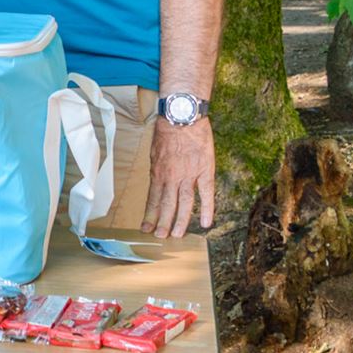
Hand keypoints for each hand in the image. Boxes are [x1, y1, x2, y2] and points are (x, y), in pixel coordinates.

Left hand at [143, 118, 214, 238]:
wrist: (182, 116)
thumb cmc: (167, 130)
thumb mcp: (154, 151)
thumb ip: (157, 169)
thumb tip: (156, 181)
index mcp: (157, 173)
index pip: (152, 199)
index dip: (149, 215)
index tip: (145, 228)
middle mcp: (171, 178)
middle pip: (166, 205)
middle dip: (162, 223)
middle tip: (160, 237)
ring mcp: (188, 175)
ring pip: (184, 204)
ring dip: (180, 221)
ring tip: (177, 235)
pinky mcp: (204, 171)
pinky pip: (206, 194)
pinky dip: (207, 209)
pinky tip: (206, 223)